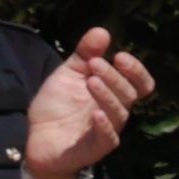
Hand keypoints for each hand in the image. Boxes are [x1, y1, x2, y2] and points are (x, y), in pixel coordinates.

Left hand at [18, 27, 152, 178]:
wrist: (38, 138)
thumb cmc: (58, 106)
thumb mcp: (69, 74)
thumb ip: (85, 54)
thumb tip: (102, 30)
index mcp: (115, 94)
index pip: (140, 84)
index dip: (136, 70)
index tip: (120, 56)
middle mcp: (117, 112)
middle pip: (130, 94)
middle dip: (115, 77)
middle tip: (94, 64)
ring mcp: (108, 130)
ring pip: (120, 112)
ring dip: (107, 95)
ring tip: (91, 81)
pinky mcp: (96, 148)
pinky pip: (108, 138)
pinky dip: (104, 126)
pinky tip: (96, 114)